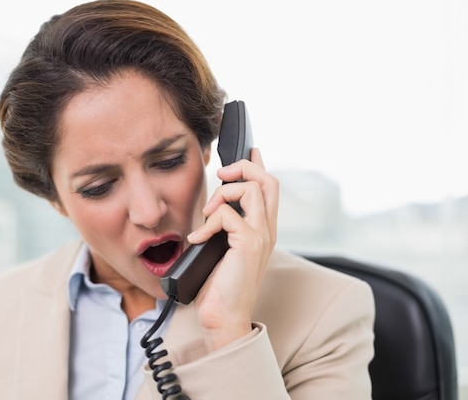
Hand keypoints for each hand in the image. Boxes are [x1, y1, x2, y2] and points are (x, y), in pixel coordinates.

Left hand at [187, 148, 278, 349]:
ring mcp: (261, 236)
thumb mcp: (222, 249)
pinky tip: (198, 238)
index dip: (259, 165)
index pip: (269, 187)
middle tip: (223, 174)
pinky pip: (228, 214)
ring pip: (251, 189)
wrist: (223, 317)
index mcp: (263, 229)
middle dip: (244, 167)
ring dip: (223, 193)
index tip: (249, 150)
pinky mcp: (249, 244)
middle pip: (268, 180)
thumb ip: (223, 227)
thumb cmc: (219, 286)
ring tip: (207, 214)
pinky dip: (208, 221)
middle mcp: (267, 230)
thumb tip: (211, 208)